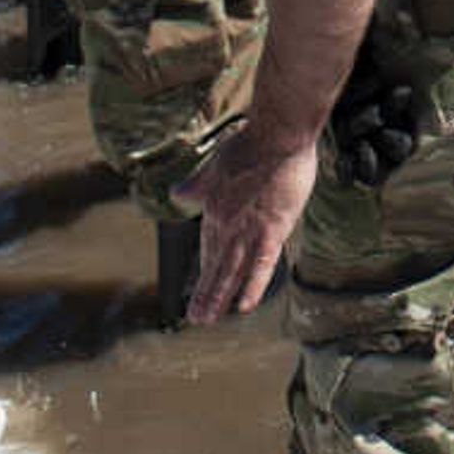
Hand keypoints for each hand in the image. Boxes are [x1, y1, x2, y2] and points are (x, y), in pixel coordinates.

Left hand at [174, 129, 318, 323]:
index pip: (209, 248)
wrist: (277, 134)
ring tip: (207, 320)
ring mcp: (249, 229)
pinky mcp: (272, 230)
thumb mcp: (216, 162)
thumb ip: (198, 183)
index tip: (198, 290)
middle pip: (216, 265)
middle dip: (205, 294)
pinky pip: (261, 265)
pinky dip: (252, 286)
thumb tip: (176, 194)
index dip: (204, 271)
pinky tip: (244, 306)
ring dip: (218, 297)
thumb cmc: (251, 143)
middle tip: (196, 319)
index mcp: (215, 208)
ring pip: (231, 270)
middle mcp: (228, 224)